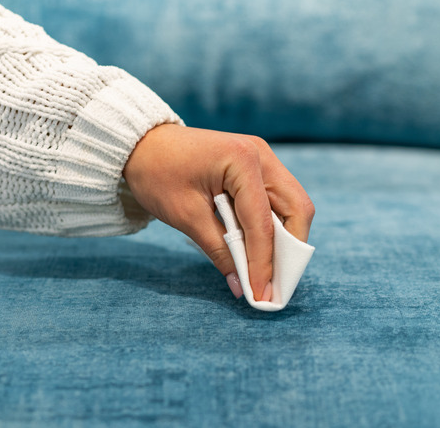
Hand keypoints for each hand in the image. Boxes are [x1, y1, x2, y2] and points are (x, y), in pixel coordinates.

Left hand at [123, 124, 314, 300]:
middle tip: (275, 284)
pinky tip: (259, 250)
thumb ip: (219, 250)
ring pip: (292, 205)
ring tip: (269, 272)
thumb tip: (242, 286)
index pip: (263, 222)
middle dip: (290, 250)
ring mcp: (263, 158)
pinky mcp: (258, 167)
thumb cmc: (157, 173)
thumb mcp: (186, 216)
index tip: (262, 295)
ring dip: (285, 240)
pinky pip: (277, 201)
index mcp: (242, 160)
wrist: (142, 145)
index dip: (264, 262)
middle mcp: (261, 155)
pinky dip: (273, 227)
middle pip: (297, 209)